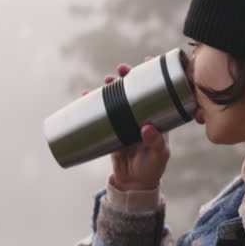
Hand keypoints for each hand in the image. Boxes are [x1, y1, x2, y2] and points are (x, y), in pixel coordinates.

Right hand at [99, 60, 168, 190]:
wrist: (133, 184)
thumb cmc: (152, 168)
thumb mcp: (158, 155)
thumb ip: (155, 142)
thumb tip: (146, 127)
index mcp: (157, 118)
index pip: (156, 92)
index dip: (152, 75)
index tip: (146, 61)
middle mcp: (141, 116)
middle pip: (134, 90)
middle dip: (127, 77)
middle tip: (121, 70)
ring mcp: (126, 122)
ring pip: (118, 99)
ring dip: (111, 87)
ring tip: (106, 81)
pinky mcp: (112, 130)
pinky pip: (102, 114)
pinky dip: (93, 104)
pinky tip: (86, 95)